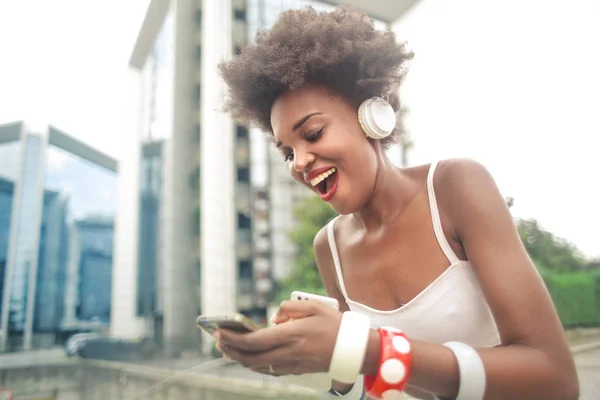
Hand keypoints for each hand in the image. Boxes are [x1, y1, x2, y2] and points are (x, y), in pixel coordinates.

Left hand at [216, 300, 341, 375]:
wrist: (352, 349)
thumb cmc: (334, 324)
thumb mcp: (313, 306)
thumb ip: (289, 308)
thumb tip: (273, 319)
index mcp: (290, 335)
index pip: (254, 340)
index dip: (233, 338)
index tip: (220, 331)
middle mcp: (288, 352)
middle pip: (250, 357)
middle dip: (230, 349)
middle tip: (218, 341)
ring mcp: (291, 364)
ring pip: (257, 366)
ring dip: (240, 358)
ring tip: (227, 349)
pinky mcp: (296, 370)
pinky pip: (269, 370)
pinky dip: (254, 365)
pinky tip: (248, 358)